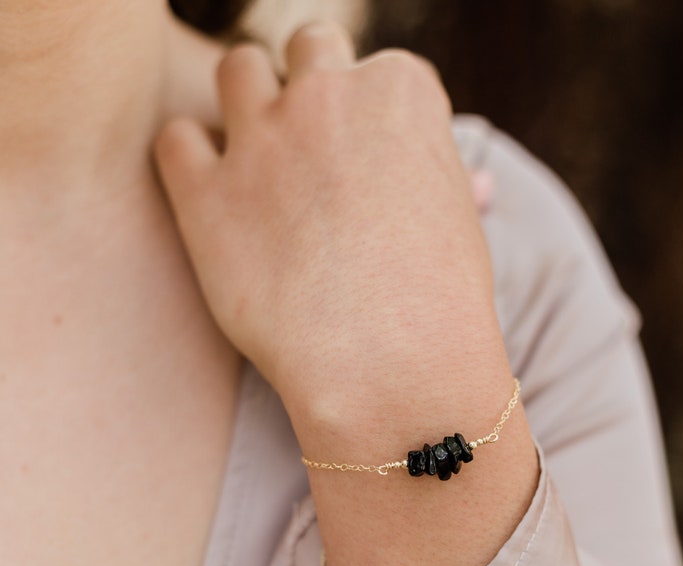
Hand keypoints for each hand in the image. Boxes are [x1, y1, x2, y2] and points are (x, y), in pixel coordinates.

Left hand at [155, 23, 511, 453]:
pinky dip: (191, 157)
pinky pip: (177, 139)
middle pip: (308, 48)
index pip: (379, 70)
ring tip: (264, 164)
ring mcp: (262, 138)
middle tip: (315, 149)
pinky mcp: (205, 193)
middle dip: (311, 87)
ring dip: (249, 103)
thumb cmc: (441, 306)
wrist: (393, 368)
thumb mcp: (459, 225)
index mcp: (400, 91)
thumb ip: (441, 182)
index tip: (369, 160)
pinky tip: (217, 196)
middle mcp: (328, 94)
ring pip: (238, 69)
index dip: (371, 117)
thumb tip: (473, 181)